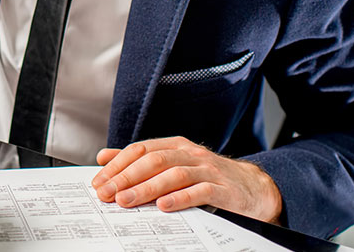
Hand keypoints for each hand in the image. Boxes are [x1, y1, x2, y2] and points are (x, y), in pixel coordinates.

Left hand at [91, 136, 281, 222]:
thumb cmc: (209, 178)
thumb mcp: (174, 164)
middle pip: (153, 161)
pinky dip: (180, 198)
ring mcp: (208, 170)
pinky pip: (199, 191)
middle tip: (107, 193)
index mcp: (176, 146)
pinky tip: (164, 206)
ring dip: (147, 188)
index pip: (140, 150)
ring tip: (126, 201)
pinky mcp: (223, 188)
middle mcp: (190, 154)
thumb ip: (140, 160)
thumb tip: (103, 156)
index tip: (98, 182)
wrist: (254, 189)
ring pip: (173, 175)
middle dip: (126, 178)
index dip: (117, 165)